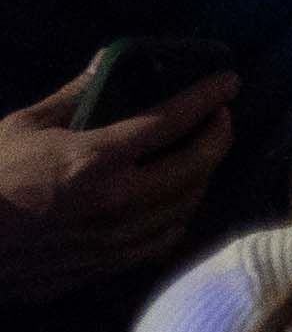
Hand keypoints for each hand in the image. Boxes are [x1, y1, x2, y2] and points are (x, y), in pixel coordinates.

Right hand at [0, 69, 231, 302]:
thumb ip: (73, 97)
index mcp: (95, 160)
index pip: (170, 121)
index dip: (205, 98)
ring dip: (203, 176)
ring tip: (201, 154)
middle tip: (220, 117)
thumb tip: (106, 64)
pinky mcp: (105, 267)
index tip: (228, 82)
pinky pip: (162, 241)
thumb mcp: (22, 126)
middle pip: (196, 166)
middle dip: (218, 136)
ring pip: (186, 206)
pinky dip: (179, 215)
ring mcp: (115, 240)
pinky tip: (176, 202)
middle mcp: (117, 202)